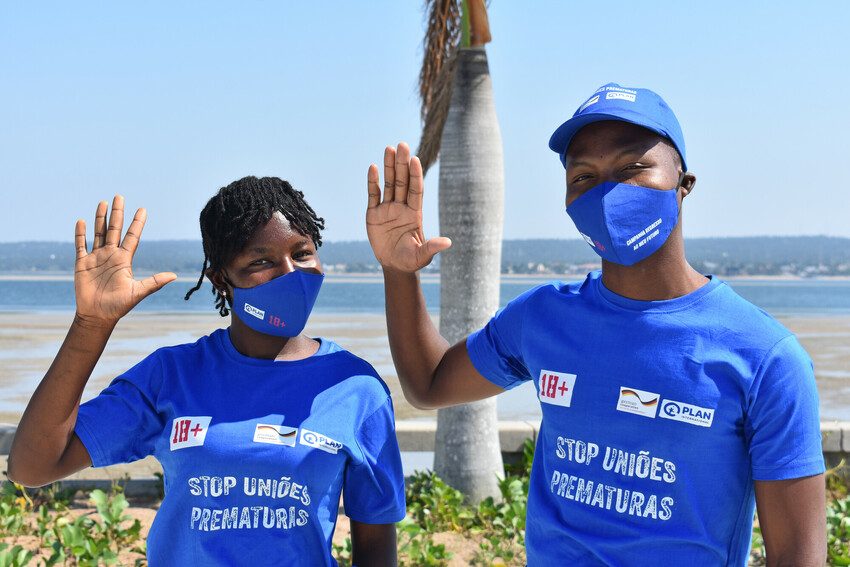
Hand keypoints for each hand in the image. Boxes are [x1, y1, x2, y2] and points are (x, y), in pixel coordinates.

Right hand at [74, 196, 175, 325]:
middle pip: (114, 229)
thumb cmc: (119, 306)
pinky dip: (80, 234)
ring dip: (99, 218)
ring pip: (98, 233)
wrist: (98, 316)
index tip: (143, 209)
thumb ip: (154, 283)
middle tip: (119, 196)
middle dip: (117, 213)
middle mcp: (111, 255)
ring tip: (102, 203)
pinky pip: (80, 245)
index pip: (132, 237)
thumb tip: (174, 276)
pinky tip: (82, 221)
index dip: (137, 223)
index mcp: (124, 260)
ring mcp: (96, 258)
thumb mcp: (138, 293)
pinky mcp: (82, 264)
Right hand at [366, 142, 451, 272]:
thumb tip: (448, 242)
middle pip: (402, 181)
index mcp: (415, 214)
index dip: (416, 175)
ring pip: (389, 184)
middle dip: (402, 164)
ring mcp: (388, 209)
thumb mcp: (422, 255)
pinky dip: (372, 182)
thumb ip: (432, 247)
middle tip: (402, 144)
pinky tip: (373, 168)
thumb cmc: (411, 260)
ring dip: (388, 167)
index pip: (416, 190)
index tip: (416, 159)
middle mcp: (402, 207)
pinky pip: (373, 195)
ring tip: (388, 148)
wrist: (394, 266)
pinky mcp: (374, 214)